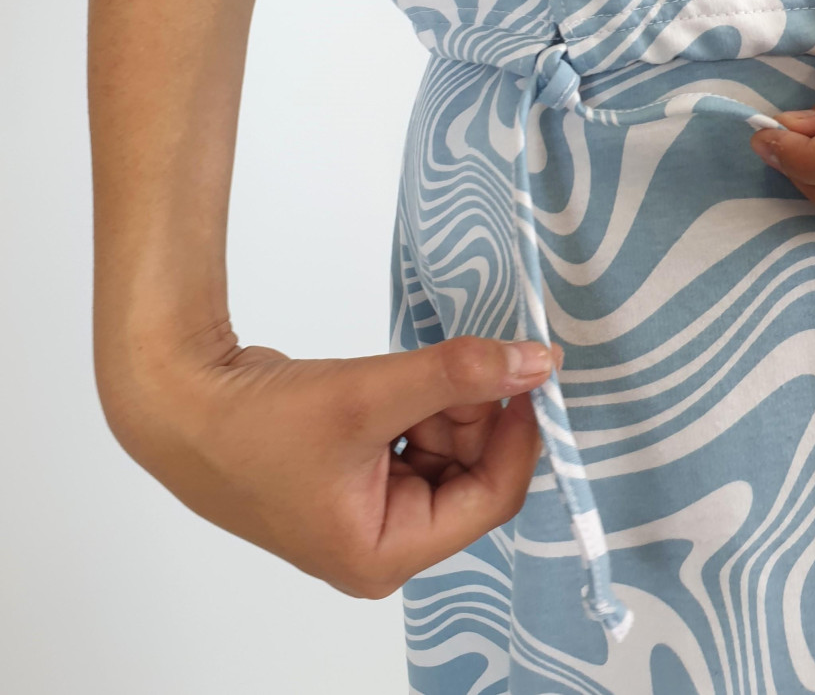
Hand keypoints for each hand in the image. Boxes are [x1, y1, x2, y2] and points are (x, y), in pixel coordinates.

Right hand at [101, 327, 560, 598]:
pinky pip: (415, 438)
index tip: (529, 373)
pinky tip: (395, 378)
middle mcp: (382, 543)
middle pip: (470, 472)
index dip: (517, 433)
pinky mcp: (354, 475)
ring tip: (413, 367)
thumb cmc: (258, 424)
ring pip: (446, 450)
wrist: (180, 402)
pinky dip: (419, 403)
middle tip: (466, 357)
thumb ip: (457, 375)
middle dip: (474, 411)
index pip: (490, 498)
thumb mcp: (368, 395)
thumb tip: (536, 362)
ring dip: (445, 402)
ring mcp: (366, 509)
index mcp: (386, 554)